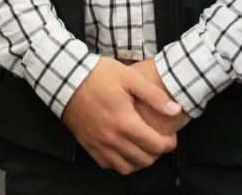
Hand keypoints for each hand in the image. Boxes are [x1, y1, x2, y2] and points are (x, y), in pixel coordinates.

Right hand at [60, 57, 179, 173]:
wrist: (66, 79)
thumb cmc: (97, 75)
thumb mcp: (129, 77)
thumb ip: (154, 96)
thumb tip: (175, 110)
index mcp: (125, 121)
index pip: (156, 145)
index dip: (169, 144)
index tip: (171, 136)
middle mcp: (112, 138)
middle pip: (144, 160)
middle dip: (157, 153)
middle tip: (159, 140)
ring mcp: (99, 144)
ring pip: (126, 168)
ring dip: (139, 161)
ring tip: (143, 148)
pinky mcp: (88, 145)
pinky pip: (108, 165)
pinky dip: (120, 162)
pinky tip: (124, 150)